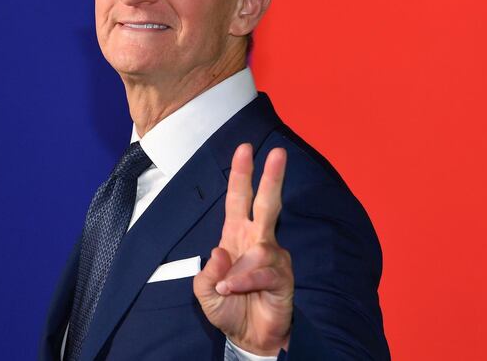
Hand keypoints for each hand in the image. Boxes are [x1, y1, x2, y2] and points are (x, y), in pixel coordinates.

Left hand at [193, 143, 293, 355]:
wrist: (250, 338)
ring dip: (238, 272)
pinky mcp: (283, 276)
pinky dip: (245, 282)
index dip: (241, 174)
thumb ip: (206, 273)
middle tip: (278, 152)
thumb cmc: (229, 308)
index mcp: (237, 235)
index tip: (245, 149)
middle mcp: (258, 240)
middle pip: (267, 203)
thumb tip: (221, 251)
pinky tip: (234, 290)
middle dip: (272, 177)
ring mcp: (273, 257)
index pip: (239, 199)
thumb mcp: (204, 292)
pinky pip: (264, 272)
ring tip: (227, 290)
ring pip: (260, 248)